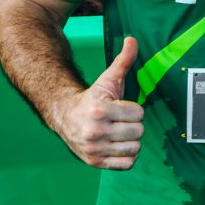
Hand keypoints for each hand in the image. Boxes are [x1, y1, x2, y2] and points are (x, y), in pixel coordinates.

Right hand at [53, 37, 144, 169]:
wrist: (65, 116)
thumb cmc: (93, 98)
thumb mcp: (108, 79)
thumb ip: (123, 61)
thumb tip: (133, 39)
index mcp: (99, 110)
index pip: (139, 113)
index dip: (134, 109)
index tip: (121, 107)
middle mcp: (94, 131)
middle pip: (139, 132)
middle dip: (133, 125)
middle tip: (121, 121)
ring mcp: (94, 149)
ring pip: (135, 148)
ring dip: (131, 141)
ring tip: (119, 133)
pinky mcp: (95, 162)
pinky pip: (127, 164)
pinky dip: (126, 156)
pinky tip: (117, 145)